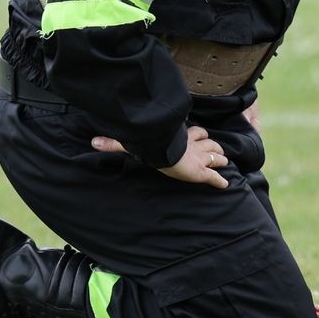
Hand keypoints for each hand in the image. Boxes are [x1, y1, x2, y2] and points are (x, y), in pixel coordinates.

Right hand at [91, 125, 228, 188]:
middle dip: (213, 145)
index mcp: (182, 138)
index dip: (198, 133)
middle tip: (218, 149)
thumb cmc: (153, 146)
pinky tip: (225, 185)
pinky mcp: (202, 172)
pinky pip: (214, 178)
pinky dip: (220, 181)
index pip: (194, 132)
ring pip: (216, 155)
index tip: (199, 133)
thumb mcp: (133, 145)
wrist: (166, 152)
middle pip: (209, 142)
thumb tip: (93, 142)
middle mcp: (194, 147)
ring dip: (220, 158)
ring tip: (224, 161)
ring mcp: (200, 159)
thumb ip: (115, 144)